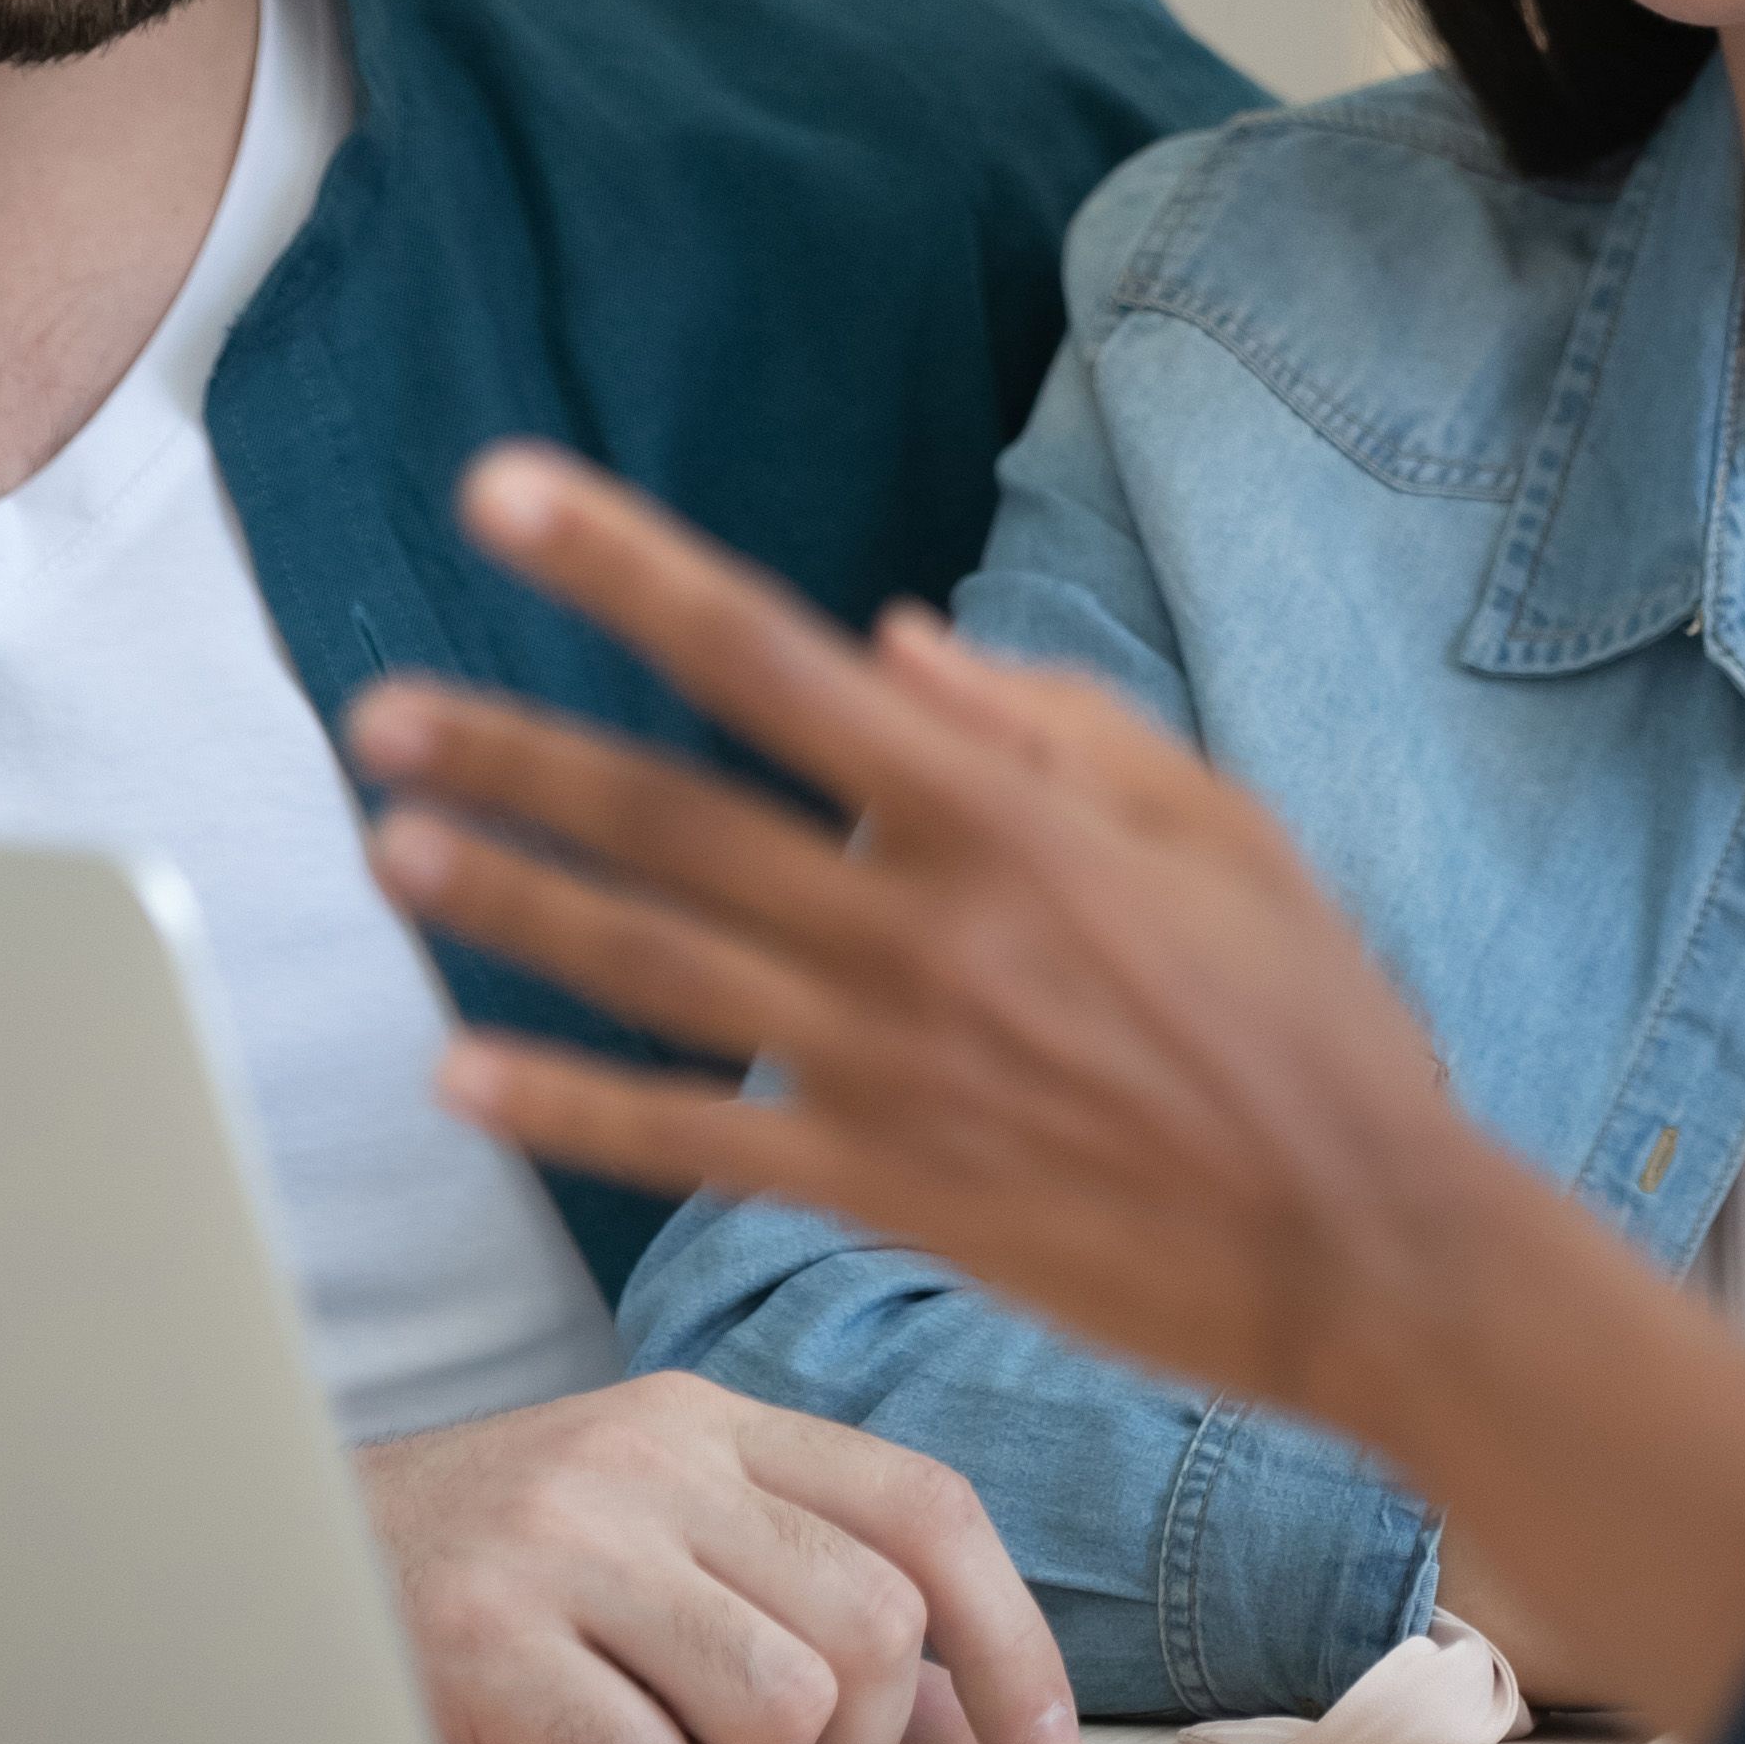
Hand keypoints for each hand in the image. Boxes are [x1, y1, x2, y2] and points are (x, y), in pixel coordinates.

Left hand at [350, 455, 1489, 1436]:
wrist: (1364, 1247)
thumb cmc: (1308, 1015)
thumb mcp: (1213, 819)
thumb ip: (1048, 716)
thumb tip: (886, 636)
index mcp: (1002, 812)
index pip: (771, 655)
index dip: (625, 568)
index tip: (507, 496)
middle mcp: (923, 928)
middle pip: (673, 818)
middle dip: (513, 756)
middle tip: (380, 711)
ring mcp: (892, 1068)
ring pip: (658, 968)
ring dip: (511, 910)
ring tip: (389, 851)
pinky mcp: (884, 1190)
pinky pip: (693, 1145)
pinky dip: (569, 1111)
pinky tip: (460, 1078)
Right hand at [355, 1370, 1079, 1743]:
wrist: (273, 1551)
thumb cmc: (497, 1566)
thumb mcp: (661, 1536)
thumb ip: (813, 1595)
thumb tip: (965, 1720)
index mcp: (713, 1417)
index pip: (927, 1508)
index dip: (1011, 1638)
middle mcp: (651, 1458)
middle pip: (871, 1626)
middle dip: (853, 1741)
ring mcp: (566, 1540)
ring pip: (779, 1707)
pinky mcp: (485, 1639)